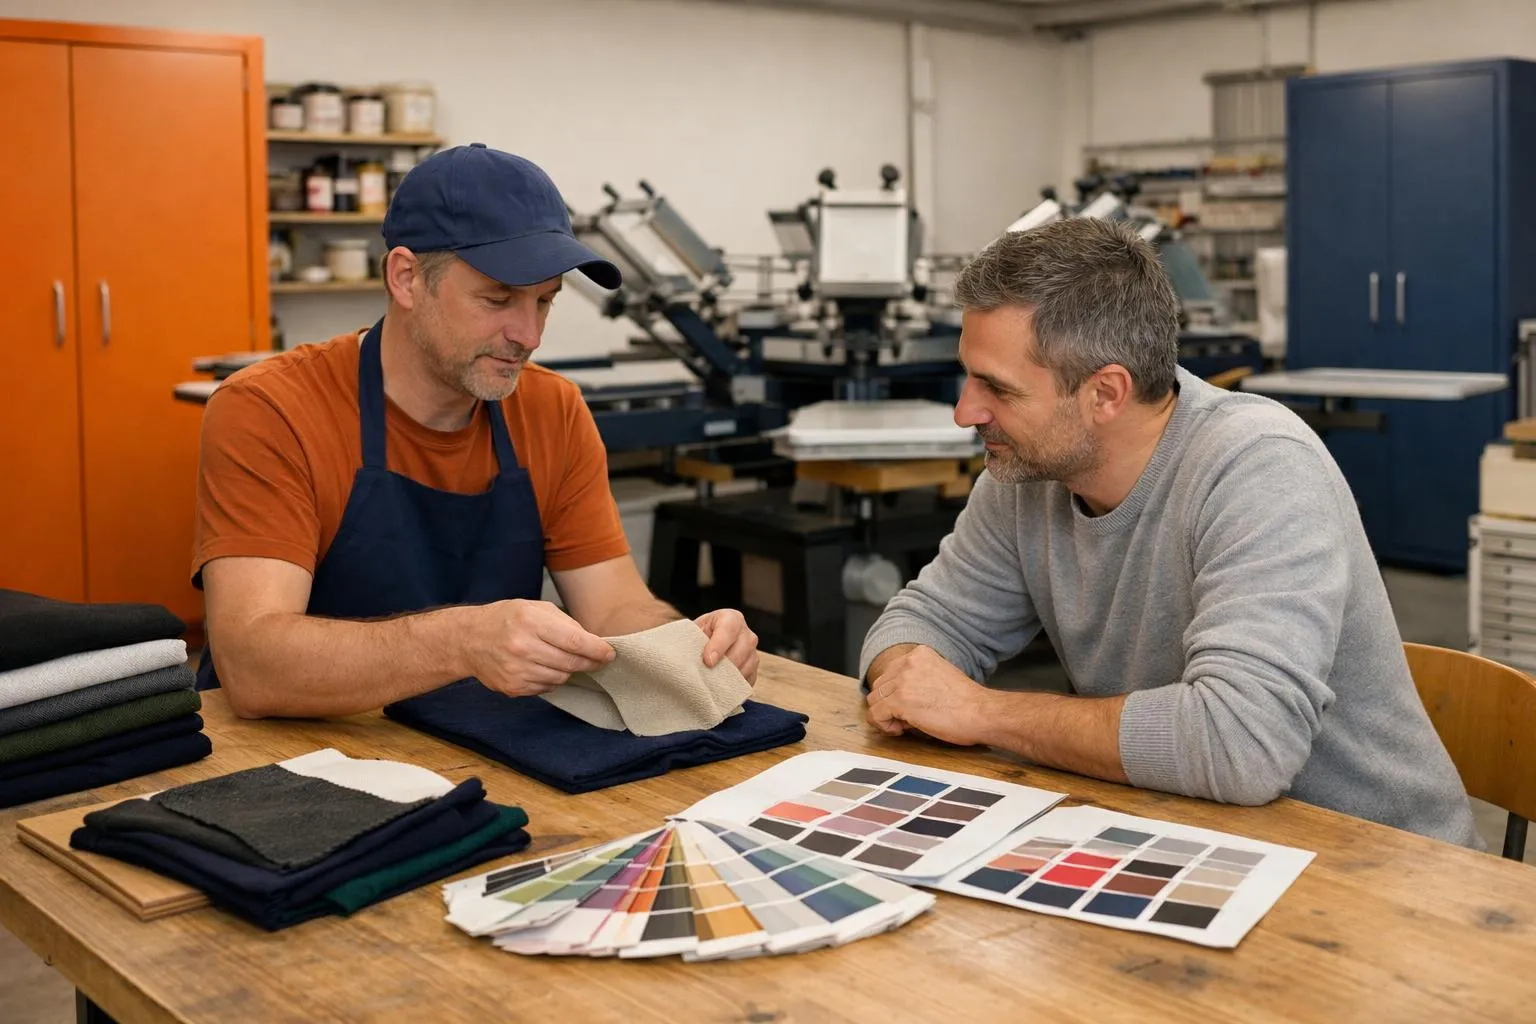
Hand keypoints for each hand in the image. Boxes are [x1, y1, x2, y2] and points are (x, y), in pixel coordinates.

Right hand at [461, 599, 613, 696]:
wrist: (469, 639)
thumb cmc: (506, 619)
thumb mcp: (534, 608)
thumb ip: (565, 623)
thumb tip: (592, 642)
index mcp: (530, 621)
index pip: (575, 641)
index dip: (597, 650)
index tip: (609, 653)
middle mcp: (522, 647)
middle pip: (571, 662)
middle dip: (590, 663)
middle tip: (598, 660)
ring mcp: (517, 670)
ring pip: (561, 677)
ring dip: (569, 670)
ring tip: (564, 659)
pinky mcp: (513, 687)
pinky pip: (546, 688)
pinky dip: (552, 679)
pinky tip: (544, 667)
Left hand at [694, 608, 758, 683]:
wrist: (704, 645)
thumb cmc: (696, 637)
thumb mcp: (691, 632)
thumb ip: (689, 640)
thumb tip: (681, 656)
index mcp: (730, 618)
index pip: (729, 628)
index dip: (719, 645)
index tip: (708, 662)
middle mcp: (745, 633)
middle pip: (743, 648)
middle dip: (726, 665)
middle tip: (710, 676)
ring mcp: (752, 652)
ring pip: (748, 665)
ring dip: (731, 677)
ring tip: (713, 684)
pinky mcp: (753, 669)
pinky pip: (749, 679)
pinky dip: (736, 686)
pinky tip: (722, 689)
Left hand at [865, 645, 994, 745]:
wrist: (982, 713)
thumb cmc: (967, 703)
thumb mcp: (940, 676)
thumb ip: (917, 679)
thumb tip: (895, 699)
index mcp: (920, 653)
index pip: (891, 673)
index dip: (897, 693)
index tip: (911, 706)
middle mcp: (908, 662)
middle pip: (880, 686)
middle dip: (890, 704)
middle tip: (908, 718)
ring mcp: (903, 680)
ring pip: (874, 700)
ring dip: (886, 715)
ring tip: (906, 724)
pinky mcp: (900, 700)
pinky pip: (875, 714)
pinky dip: (884, 725)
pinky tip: (902, 730)